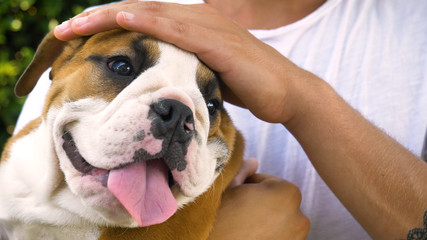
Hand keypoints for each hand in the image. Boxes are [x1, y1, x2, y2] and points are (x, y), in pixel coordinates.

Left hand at [54, 1, 311, 122]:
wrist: (287, 93)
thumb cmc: (249, 86)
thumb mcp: (208, 74)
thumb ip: (185, 68)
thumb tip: (162, 79)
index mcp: (193, 27)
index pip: (144, 19)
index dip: (110, 24)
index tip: (79, 36)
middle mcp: (198, 20)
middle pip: (140, 11)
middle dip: (99, 18)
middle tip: (65, 28)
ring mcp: (208, 28)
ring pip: (152, 14)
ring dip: (112, 16)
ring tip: (78, 23)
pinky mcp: (219, 42)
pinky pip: (178, 28)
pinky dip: (149, 21)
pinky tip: (124, 18)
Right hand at [208, 173, 309, 239]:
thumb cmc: (220, 219)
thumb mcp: (228, 187)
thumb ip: (244, 171)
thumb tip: (253, 162)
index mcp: (289, 193)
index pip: (268, 181)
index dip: (249, 186)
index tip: (236, 195)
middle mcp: (301, 217)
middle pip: (276, 202)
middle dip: (261, 203)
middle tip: (238, 211)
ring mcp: (298, 238)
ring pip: (279, 220)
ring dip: (266, 219)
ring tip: (243, 225)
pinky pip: (279, 236)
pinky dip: (269, 235)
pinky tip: (250, 235)